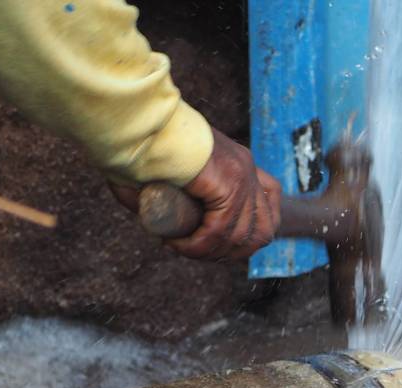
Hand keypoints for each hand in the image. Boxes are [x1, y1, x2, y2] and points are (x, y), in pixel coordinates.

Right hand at [111, 128, 281, 260]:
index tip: (216, 245)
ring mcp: (241, 174)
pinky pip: (220, 229)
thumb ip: (175, 199)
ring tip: (178, 247)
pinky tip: (176, 243)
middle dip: (232, 251)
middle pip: (262, 229)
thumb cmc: (138, 147)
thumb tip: (165, 229)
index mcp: (239, 163)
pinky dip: (198, 244)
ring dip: (209, 251)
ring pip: (240, 235)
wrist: (134, 122)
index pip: (267, 207)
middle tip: (195, 251)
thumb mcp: (170, 177)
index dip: (247, 235)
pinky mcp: (229, 181)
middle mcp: (246, 167)